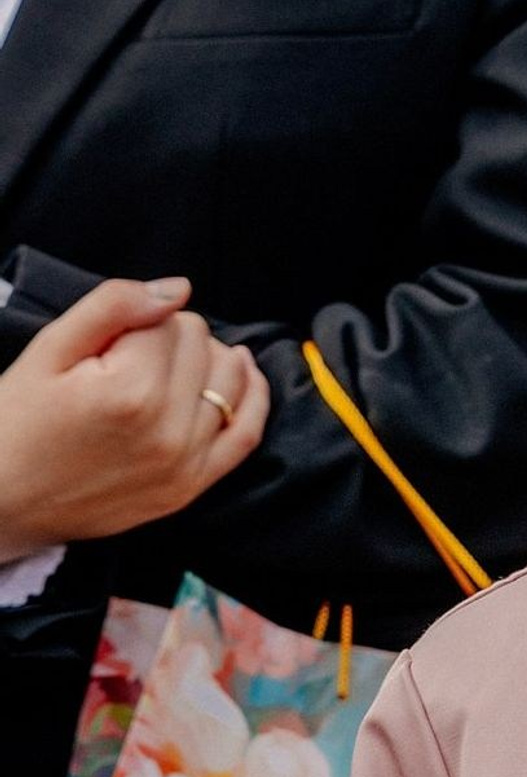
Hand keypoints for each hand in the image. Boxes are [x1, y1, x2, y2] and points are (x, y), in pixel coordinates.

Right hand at [0, 277, 268, 560]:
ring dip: (210, 361)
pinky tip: (243, 372)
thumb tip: (179, 288)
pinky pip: (248, 434)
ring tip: (172, 362)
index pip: (172, 321)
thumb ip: (113, 307)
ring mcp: (186, 463)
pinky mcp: (192, 487)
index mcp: (131, 390)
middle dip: (171, 339)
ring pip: (231, 380)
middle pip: (204, 347)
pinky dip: (253, 398)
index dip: (139, 322)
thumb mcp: (47, 351)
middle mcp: (168, 429)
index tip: (108, 344)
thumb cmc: (15, 422)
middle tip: (126, 359)